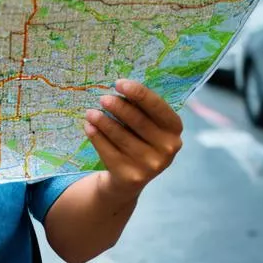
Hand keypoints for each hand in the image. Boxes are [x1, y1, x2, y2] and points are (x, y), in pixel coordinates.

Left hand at [84, 79, 182, 201]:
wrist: (129, 178)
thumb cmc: (138, 139)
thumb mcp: (147, 124)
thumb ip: (140, 108)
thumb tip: (120, 88)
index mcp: (174, 129)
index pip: (158, 108)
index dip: (139, 93)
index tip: (119, 83)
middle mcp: (167, 149)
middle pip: (138, 121)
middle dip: (118, 107)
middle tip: (103, 98)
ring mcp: (150, 165)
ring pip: (121, 136)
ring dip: (103, 121)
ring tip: (90, 112)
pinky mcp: (131, 176)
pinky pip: (109, 151)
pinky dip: (97, 137)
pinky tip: (89, 127)